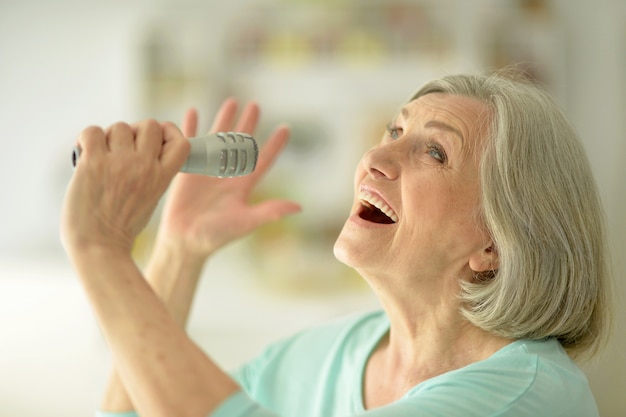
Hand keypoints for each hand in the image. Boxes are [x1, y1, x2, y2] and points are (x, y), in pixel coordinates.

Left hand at [61, 120, 189, 253]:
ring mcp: (119, 164)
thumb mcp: (151, 198)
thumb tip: (139, 146)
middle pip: (150, 125)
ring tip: (102, 157)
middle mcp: (144, 167)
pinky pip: (92, 131)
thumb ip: (152, 172)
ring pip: (120, 127)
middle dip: (136, 131)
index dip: (168, 132)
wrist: (99, 246)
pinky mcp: (93, 163)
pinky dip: (86, 138)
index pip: (181, 141)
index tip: (156, 140)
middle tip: (124, 147)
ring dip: (109, 138)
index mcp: (162, 177)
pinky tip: (84, 153)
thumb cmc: (122, 227)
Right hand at [156, 98, 300, 256]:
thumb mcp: (245, 222)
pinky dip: (191, 127)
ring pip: (218, 137)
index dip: (275, 145)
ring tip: (231, 101)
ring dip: (224, 120)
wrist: (185, 242)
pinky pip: (190, 143)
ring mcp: (207, 170)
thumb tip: (299, 207)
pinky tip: (193, 111)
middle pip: (240, 142)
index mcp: (243, 185)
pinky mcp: (187, 170)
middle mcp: (227, 174)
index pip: (262, 159)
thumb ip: (270, 211)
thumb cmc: (216, 236)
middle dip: (249, 124)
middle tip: (256, 105)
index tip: (286, 128)